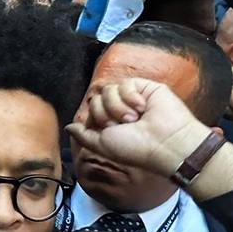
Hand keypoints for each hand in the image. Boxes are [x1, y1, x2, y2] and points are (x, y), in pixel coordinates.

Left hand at [65, 78, 212, 176]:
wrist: (165, 143)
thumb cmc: (136, 149)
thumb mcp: (103, 145)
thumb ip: (84, 135)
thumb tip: (67, 127)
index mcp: (111, 123)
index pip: (91, 110)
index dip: (96, 118)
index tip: (110, 130)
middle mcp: (120, 110)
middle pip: (96, 99)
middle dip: (107, 114)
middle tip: (125, 125)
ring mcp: (132, 98)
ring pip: (108, 90)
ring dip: (119, 107)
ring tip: (135, 118)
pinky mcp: (145, 87)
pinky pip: (125, 83)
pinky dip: (130, 96)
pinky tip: (142, 107)